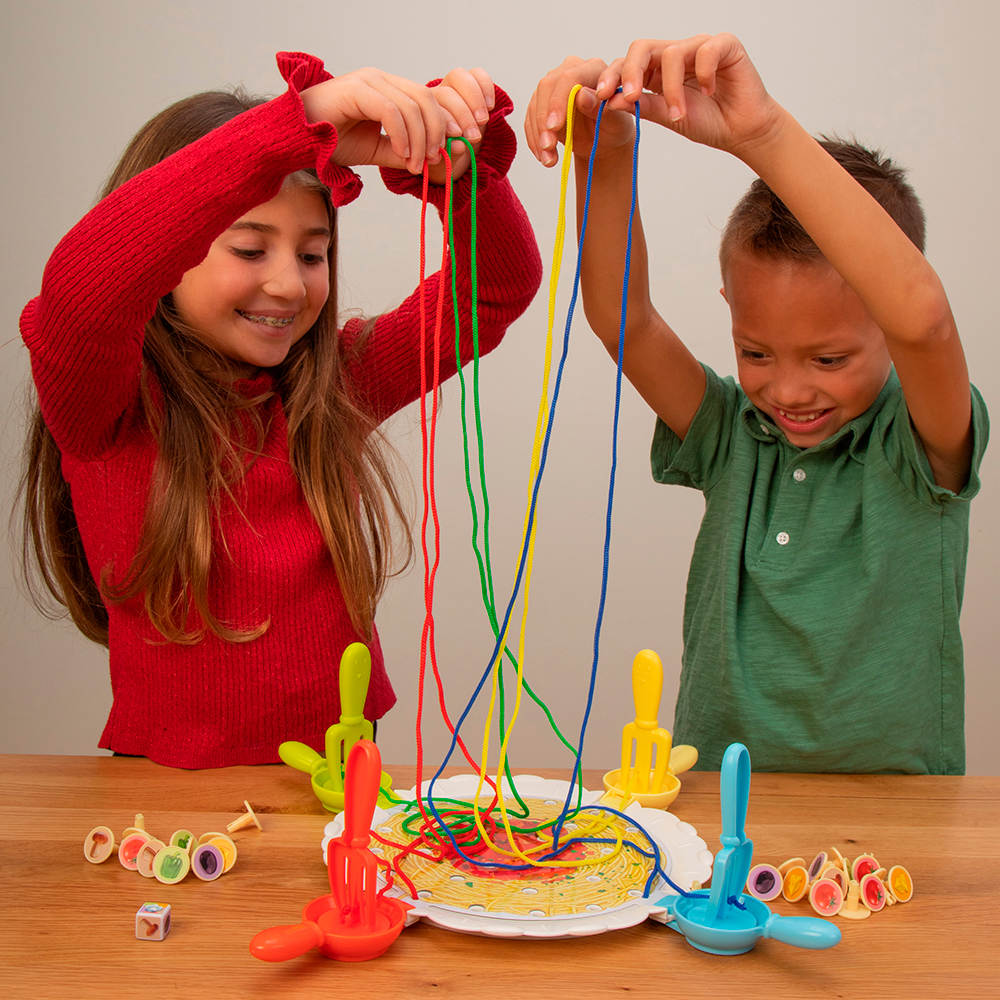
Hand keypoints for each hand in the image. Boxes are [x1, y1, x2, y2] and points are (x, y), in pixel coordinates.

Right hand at [300, 66, 494, 176]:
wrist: (297, 140)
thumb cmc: (331, 142)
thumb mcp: (376, 151)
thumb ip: (402, 153)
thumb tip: (432, 162)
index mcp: (389, 90)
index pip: (429, 99)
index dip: (446, 123)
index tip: (454, 149)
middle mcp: (381, 79)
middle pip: (426, 98)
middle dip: (439, 130)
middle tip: (436, 160)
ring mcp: (368, 80)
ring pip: (411, 105)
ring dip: (420, 139)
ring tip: (415, 164)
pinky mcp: (355, 88)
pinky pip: (390, 110)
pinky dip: (401, 135)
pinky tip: (402, 155)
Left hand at [427, 67, 494, 183]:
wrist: (458, 155)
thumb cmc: (446, 160)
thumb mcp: (445, 163)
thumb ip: (450, 155)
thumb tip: (459, 145)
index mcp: (422, 115)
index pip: (432, 110)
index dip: (446, 121)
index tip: (458, 137)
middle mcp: (435, 97)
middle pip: (446, 93)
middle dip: (462, 115)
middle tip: (473, 136)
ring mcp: (453, 88)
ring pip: (459, 77)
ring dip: (473, 98)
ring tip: (483, 120)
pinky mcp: (473, 85)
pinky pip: (478, 75)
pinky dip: (485, 88)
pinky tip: (490, 107)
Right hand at [524, 56, 635, 167]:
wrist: (603, 140)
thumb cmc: (613, 127)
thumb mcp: (614, 123)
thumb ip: (600, 108)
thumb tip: (580, 95)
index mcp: (593, 69)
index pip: (569, 77)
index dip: (559, 101)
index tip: (554, 127)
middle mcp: (571, 70)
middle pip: (547, 87)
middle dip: (543, 120)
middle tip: (548, 146)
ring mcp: (554, 85)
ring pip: (536, 104)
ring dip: (538, 134)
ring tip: (548, 159)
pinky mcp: (542, 101)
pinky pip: (530, 118)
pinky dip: (534, 139)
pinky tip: (543, 156)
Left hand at [599, 34, 783, 157]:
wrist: (742, 132)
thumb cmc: (708, 122)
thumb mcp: (667, 117)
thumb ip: (642, 106)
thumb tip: (608, 101)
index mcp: (657, 71)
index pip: (628, 64)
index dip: (612, 76)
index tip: (600, 96)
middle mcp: (676, 54)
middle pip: (642, 47)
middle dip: (630, 71)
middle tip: (628, 96)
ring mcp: (699, 47)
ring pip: (672, 53)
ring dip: (671, 88)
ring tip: (678, 113)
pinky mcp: (725, 45)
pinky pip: (706, 50)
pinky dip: (704, 73)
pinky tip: (708, 92)